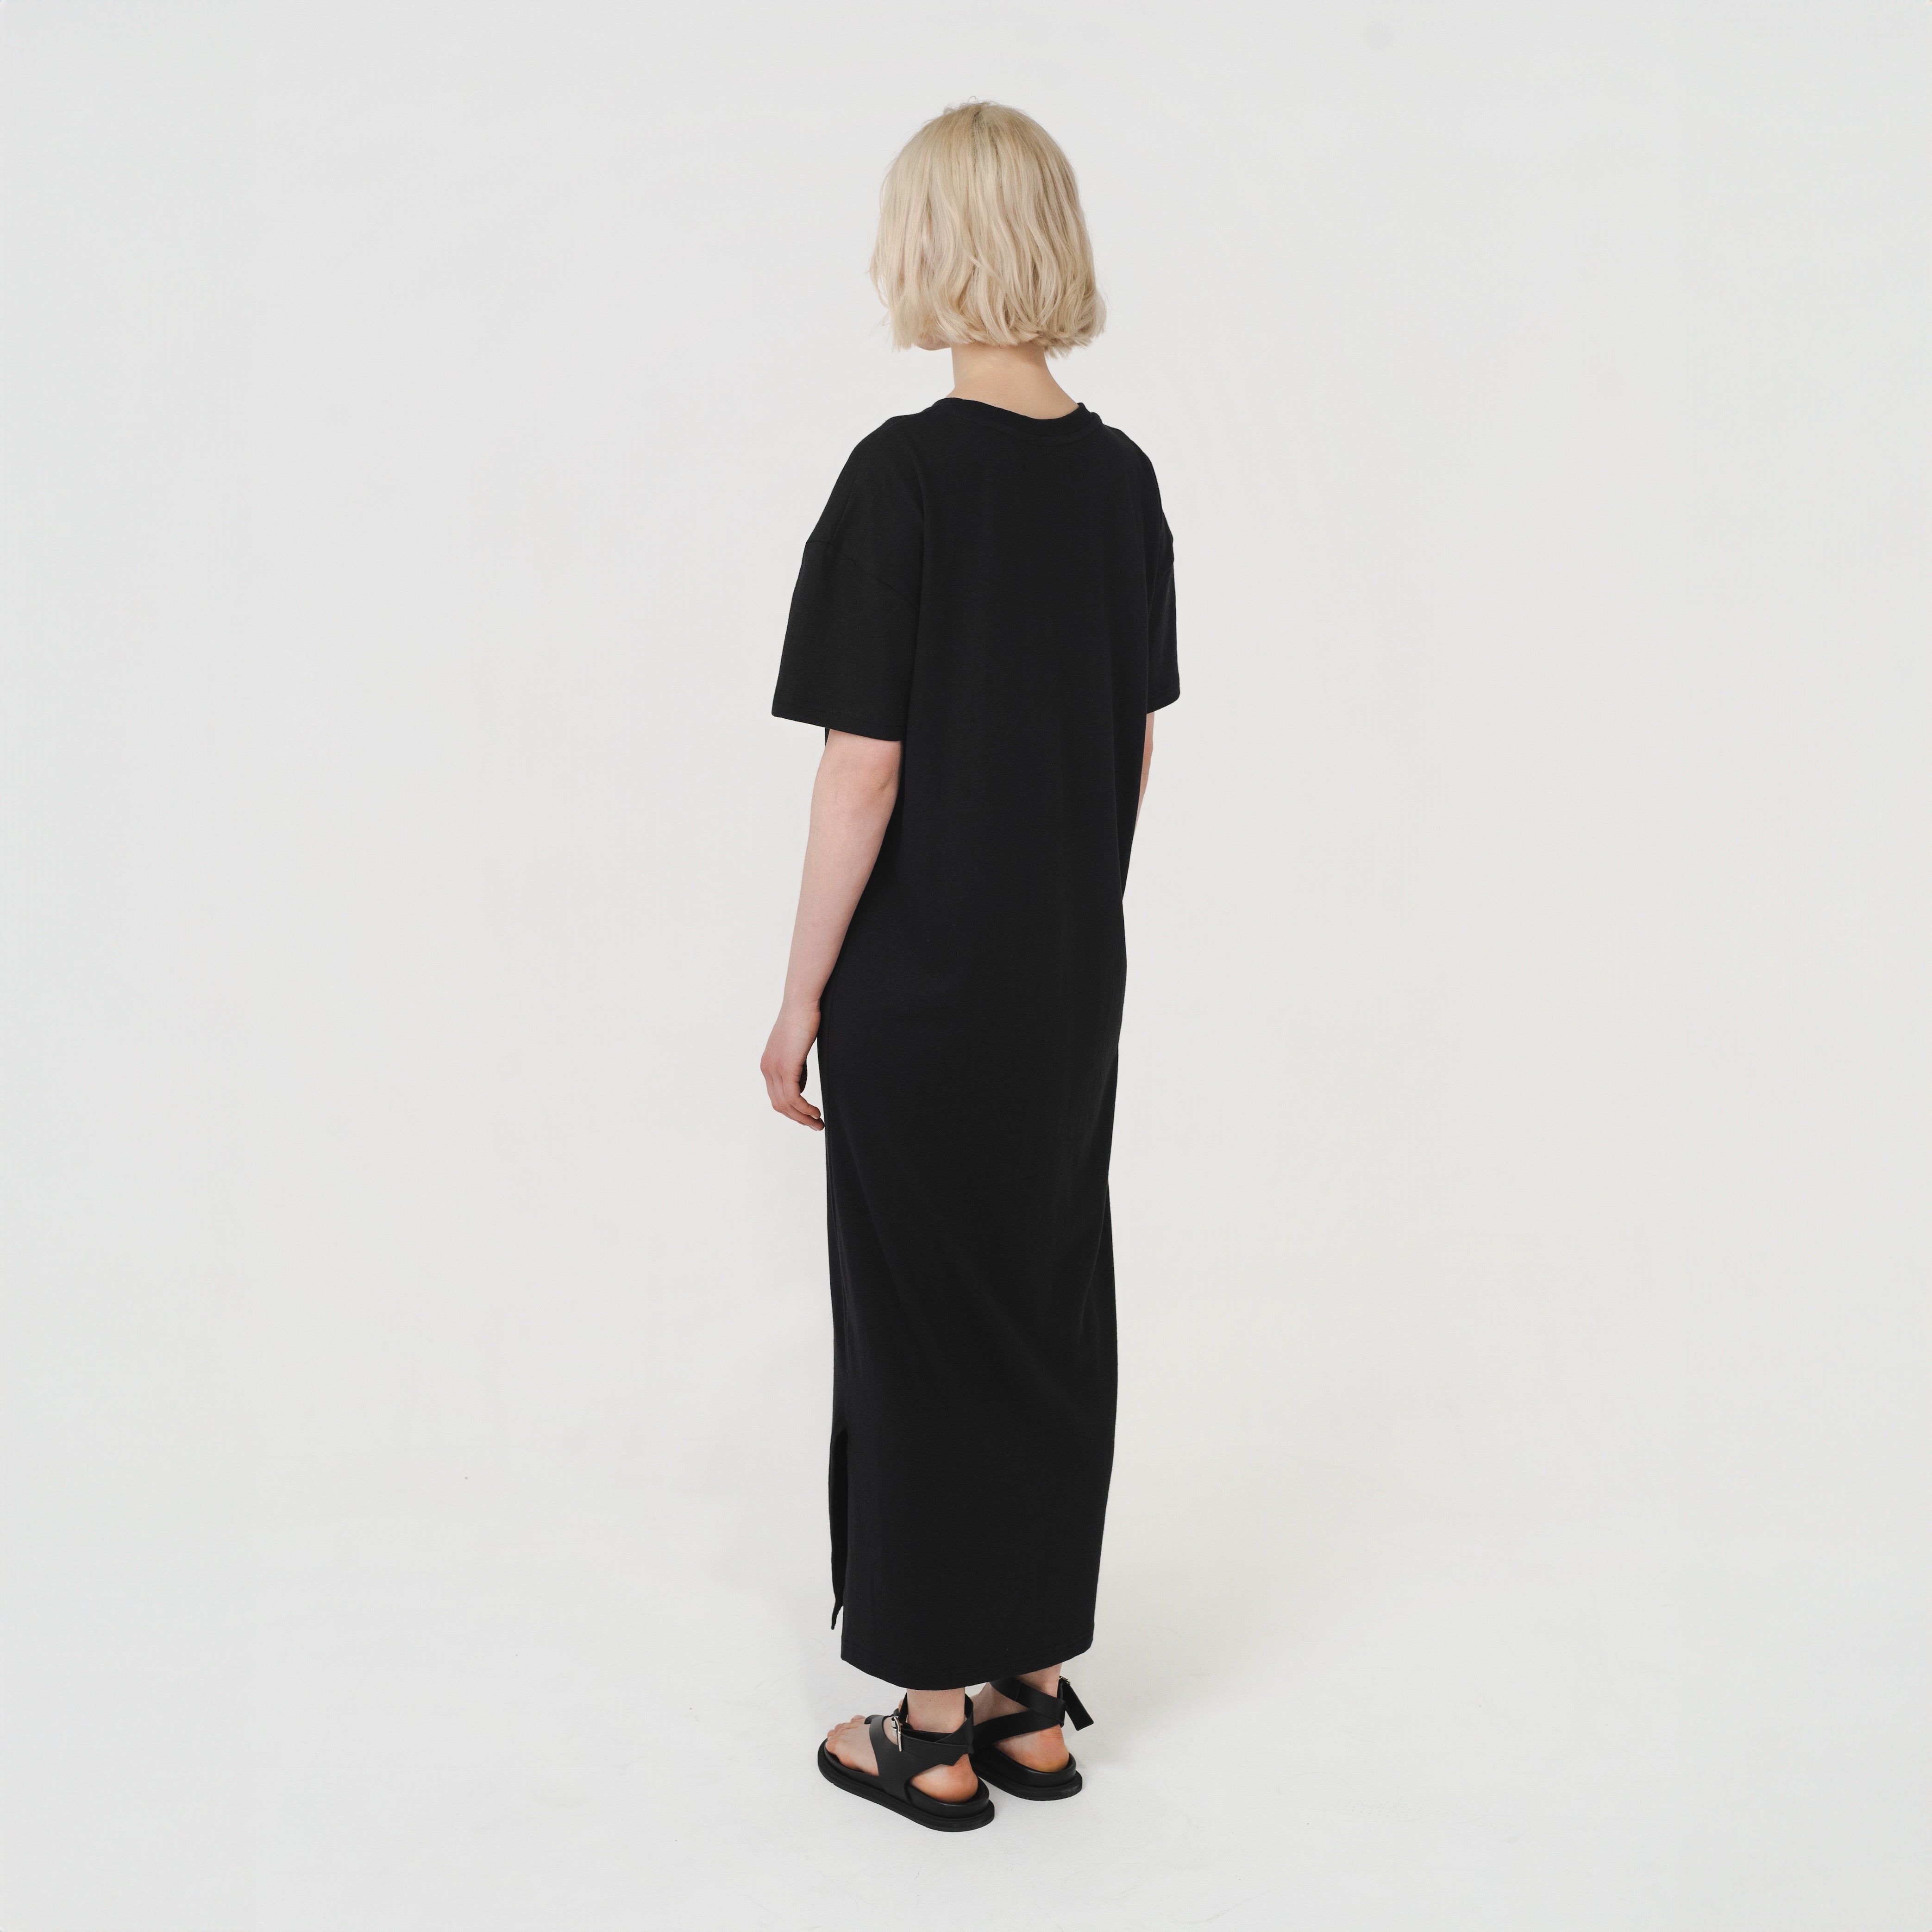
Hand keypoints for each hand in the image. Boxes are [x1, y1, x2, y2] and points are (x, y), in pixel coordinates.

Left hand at [761, 1001, 823, 1129]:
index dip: (792, 1110)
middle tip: (815, 1125)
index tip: (808, 1116)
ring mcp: (774, 1069)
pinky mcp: (785, 1067)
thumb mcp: (797, 1049)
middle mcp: (767, 1069)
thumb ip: (796, 1067)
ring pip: (785, 1104)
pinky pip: (792, 1097)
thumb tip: (799, 1085)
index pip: (777, 1096)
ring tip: (818, 1123)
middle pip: (779, 1105)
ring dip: (802, 1117)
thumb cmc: (803, 1020)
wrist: (801, 1003)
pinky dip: (804, 1109)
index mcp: (768, 1065)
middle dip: (798, 1118)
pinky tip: (815, 1112)